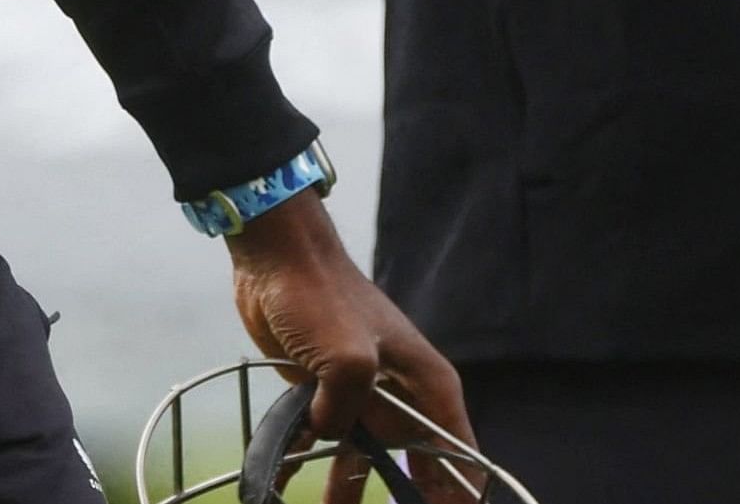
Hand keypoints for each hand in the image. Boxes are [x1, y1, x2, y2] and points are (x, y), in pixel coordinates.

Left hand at [226, 192, 478, 503]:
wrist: (278, 259)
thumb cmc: (323, 295)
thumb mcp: (348, 358)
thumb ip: (345, 411)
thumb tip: (327, 435)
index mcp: (427, 384)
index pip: (459, 453)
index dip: (461, 494)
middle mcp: (401, 394)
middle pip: (417, 465)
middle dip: (414, 497)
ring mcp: (363, 395)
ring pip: (366, 459)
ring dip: (352, 491)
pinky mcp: (326, 394)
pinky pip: (324, 443)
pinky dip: (308, 467)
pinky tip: (285, 487)